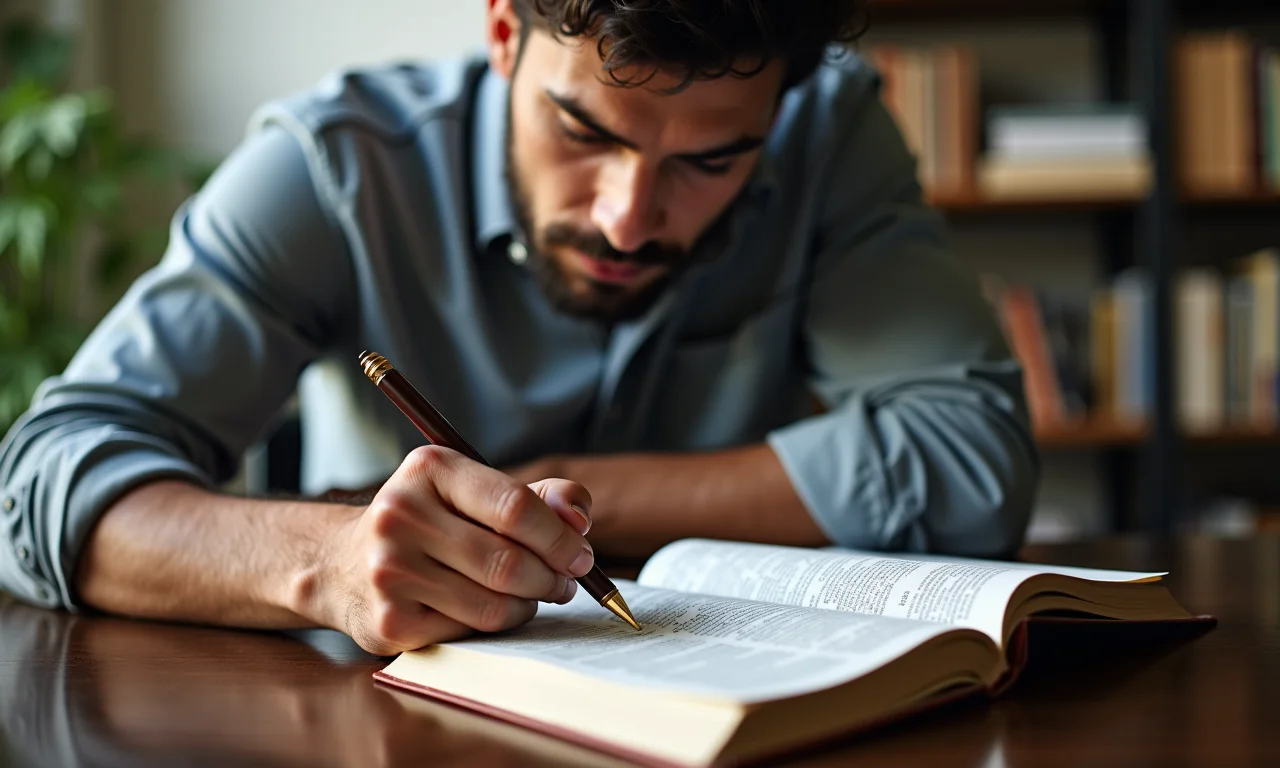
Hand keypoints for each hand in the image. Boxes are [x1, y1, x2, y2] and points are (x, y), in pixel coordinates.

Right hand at [314, 446, 594, 654]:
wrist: (343, 563)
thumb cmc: (430, 522)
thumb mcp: (474, 491)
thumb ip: (538, 495)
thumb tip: (579, 517)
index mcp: (429, 470)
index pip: (514, 507)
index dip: (560, 537)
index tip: (581, 554)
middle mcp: (400, 516)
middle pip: (509, 561)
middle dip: (552, 576)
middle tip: (565, 581)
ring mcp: (390, 572)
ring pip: (495, 603)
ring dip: (529, 603)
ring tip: (533, 594)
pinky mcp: (391, 622)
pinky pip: (472, 630)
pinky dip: (497, 623)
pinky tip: (493, 608)